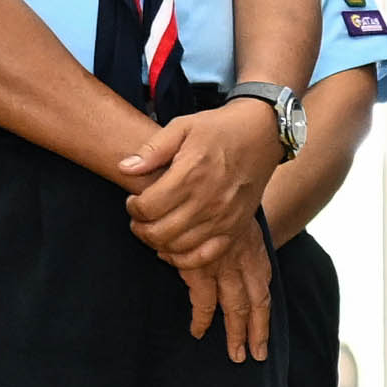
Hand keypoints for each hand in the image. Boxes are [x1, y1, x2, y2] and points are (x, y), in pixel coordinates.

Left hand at [116, 100, 285, 354]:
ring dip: (158, 244)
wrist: (261, 135)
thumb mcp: (182, 126)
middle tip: (139, 218)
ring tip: (154, 229)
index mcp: (191, 173)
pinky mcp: (234, 229)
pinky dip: (183, 259)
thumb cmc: (218, 129)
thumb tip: (125, 168)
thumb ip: (152, 149)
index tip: (133, 200)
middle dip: (141, 229)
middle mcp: (207, 200)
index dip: (133, 207)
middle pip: (160, 232)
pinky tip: (173, 248)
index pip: (149, 207)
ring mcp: (223, 219)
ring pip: (178, 248)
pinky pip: (204, 257)